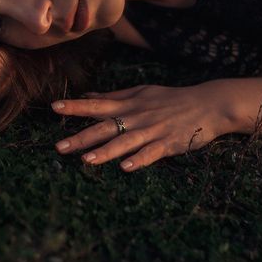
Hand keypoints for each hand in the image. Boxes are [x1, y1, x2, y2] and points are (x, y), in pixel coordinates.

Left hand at [51, 81, 232, 171]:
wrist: (207, 104)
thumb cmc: (170, 99)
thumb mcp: (140, 93)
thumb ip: (113, 97)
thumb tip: (87, 96)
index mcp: (128, 104)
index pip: (96, 105)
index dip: (76, 107)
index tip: (54, 108)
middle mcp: (136, 117)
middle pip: (104, 127)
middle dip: (81, 137)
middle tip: (58, 147)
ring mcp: (152, 130)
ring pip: (125, 142)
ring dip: (105, 151)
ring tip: (86, 161)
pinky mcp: (168, 144)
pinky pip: (151, 153)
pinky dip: (138, 160)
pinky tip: (126, 168)